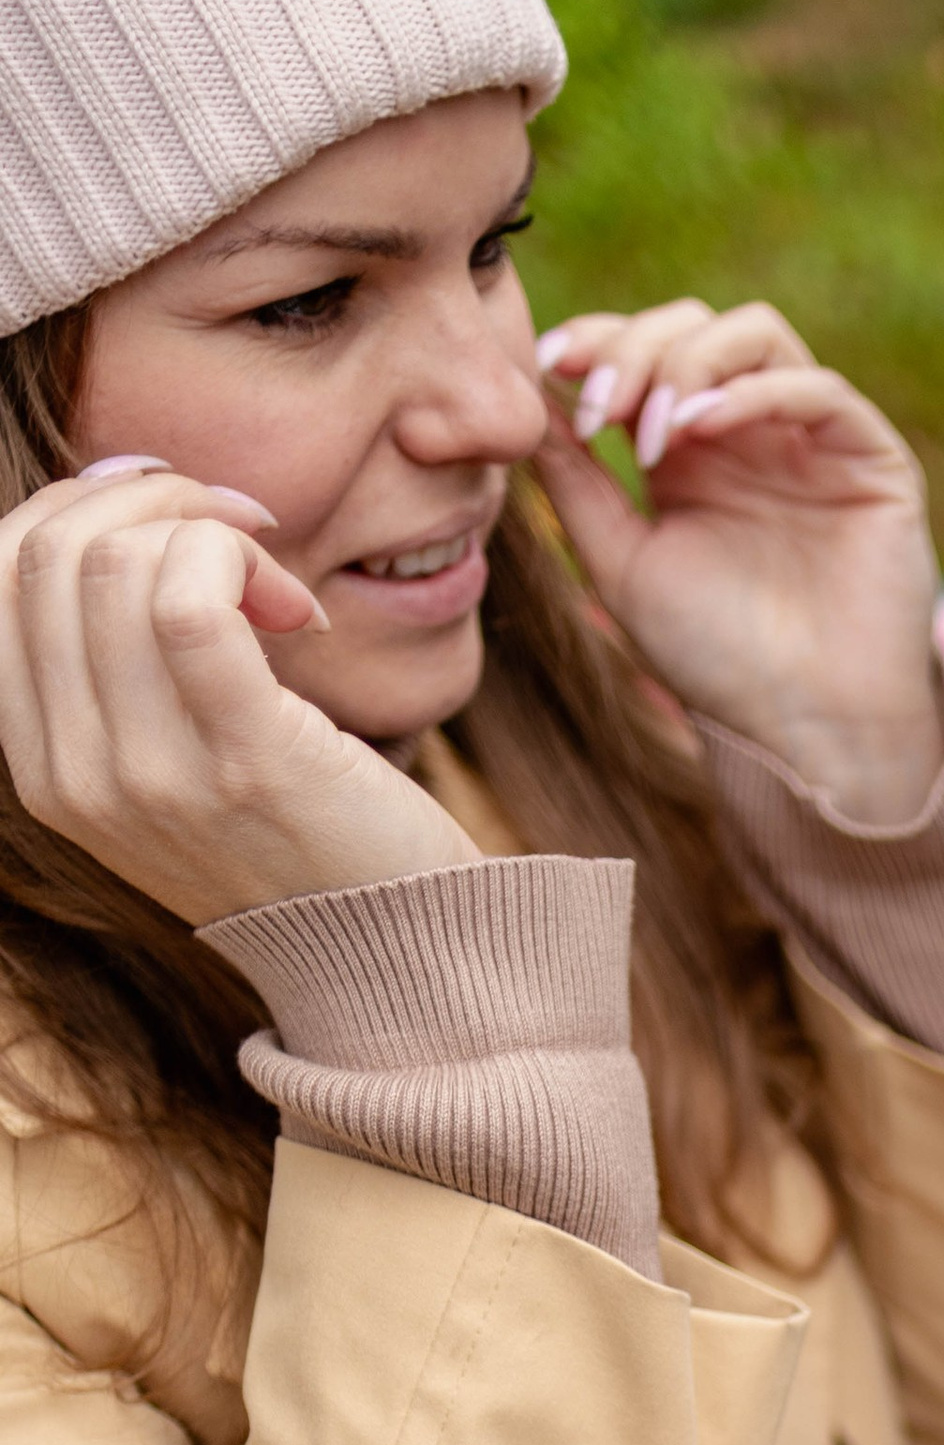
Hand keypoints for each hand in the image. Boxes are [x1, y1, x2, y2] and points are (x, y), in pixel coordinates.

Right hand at [0, 465, 477, 925]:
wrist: (397, 956)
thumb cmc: (298, 835)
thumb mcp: (170, 761)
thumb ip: (122, 661)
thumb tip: (121, 488)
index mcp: (44, 769)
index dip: (81, 510)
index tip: (174, 524)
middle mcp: (77, 778)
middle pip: (47, 555)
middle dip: (149, 502)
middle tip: (241, 534)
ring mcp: (151, 776)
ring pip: (113, 564)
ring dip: (209, 530)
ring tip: (277, 589)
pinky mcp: (244, 760)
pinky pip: (191, 600)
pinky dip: (239, 560)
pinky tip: (298, 609)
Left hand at [533, 299, 943, 824]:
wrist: (807, 729)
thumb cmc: (717, 660)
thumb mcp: (621, 563)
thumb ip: (576, 484)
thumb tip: (525, 404)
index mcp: (690, 452)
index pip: (644, 354)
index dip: (595, 340)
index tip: (546, 365)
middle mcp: (750, 433)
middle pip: (692, 327)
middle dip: (634, 348)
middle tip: (599, 406)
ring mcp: (812, 440)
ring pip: (754, 335)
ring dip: (689, 361)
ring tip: (651, 429)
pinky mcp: (871, 458)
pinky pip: (817, 388)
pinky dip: (753, 391)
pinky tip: (702, 427)